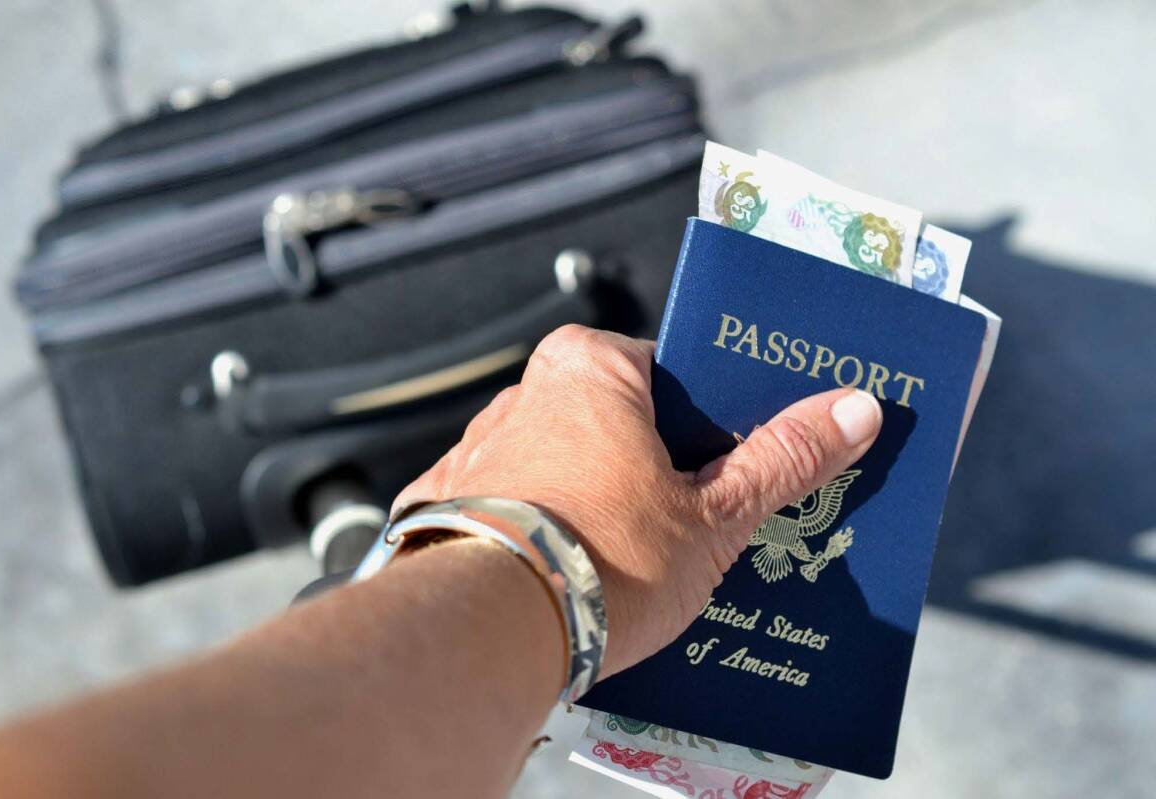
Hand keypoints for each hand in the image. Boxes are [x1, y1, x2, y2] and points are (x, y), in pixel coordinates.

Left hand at [394, 325, 881, 676]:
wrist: (481, 635)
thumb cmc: (604, 562)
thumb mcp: (713, 518)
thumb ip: (781, 460)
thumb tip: (853, 409)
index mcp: (591, 367)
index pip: (674, 370)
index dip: (716, 418)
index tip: (739, 459)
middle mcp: (525, 393)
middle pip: (617, 419)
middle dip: (657, 466)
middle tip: (697, 521)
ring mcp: (479, 448)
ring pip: (564, 465)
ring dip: (598, 501)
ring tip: (636, 564)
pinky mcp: (447, 503)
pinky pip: (515, 507)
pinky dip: (543, 532)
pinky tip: (570, 577)